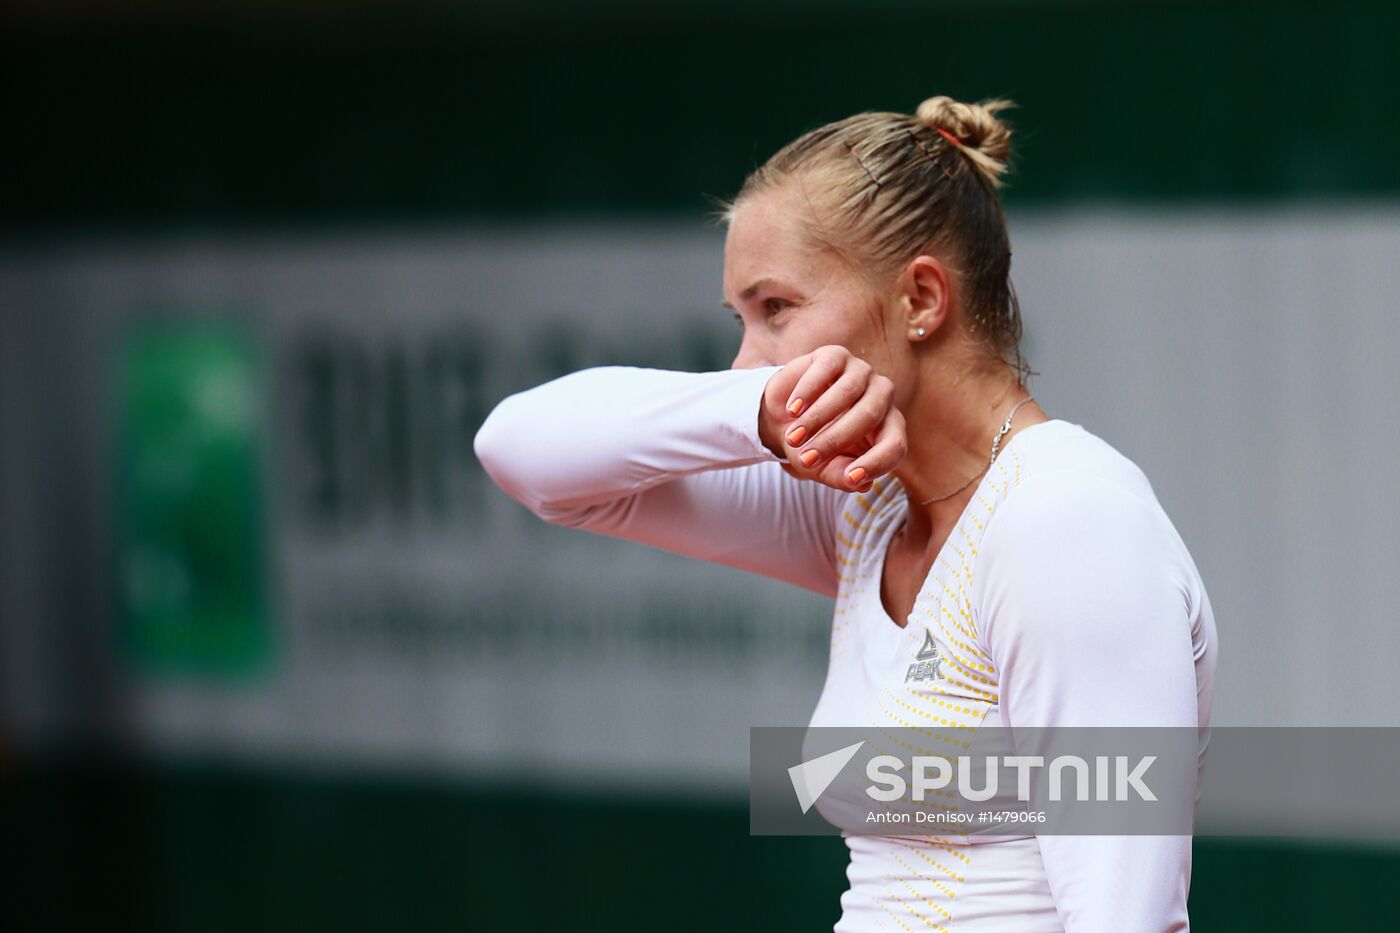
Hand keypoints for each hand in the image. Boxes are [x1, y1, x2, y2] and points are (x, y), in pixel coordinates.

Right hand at [758, 345, 906, 492]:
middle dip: (835, 440)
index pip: (895, 445)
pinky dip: (808, 392)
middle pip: (870, 415)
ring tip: (793, 437)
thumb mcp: (824, 468)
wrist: (783, 417)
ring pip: (848, 391)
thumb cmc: (812, 445)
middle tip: (806, 458)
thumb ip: (842, 477)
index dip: (877, 462)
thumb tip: (861, 483)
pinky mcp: (836, 355)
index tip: (850, 476)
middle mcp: (881, 397)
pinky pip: (827, 369)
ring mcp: (861, 372)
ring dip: (818, 418)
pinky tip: (792, 410)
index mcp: (888, 427)